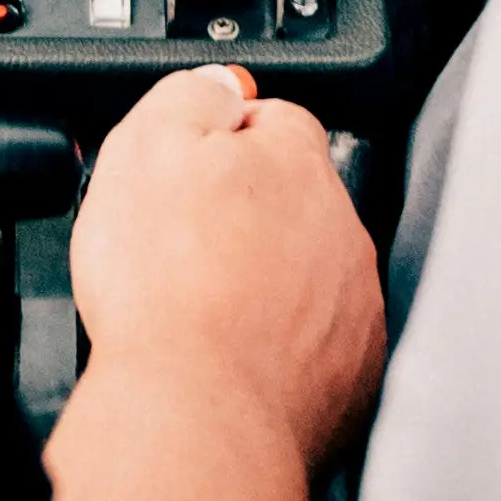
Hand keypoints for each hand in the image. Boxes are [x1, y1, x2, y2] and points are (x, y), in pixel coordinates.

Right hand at [68, 67, 383, 473]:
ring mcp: (354, 309)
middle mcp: (342, 231)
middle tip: (181, 251)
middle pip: (293, 202)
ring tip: (201, 311)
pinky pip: (316, 348)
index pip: (273, 119)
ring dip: (265, 285)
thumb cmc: (169, 291)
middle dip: (245, 218)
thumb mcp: (146, 148)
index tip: (187, 174)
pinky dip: (279, 352)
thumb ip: (189, 96)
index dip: (220, 143)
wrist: (196, 415)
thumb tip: (216, 85)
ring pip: (309, 276)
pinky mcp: (352, 378)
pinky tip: (229, 360)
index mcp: (297, 164)